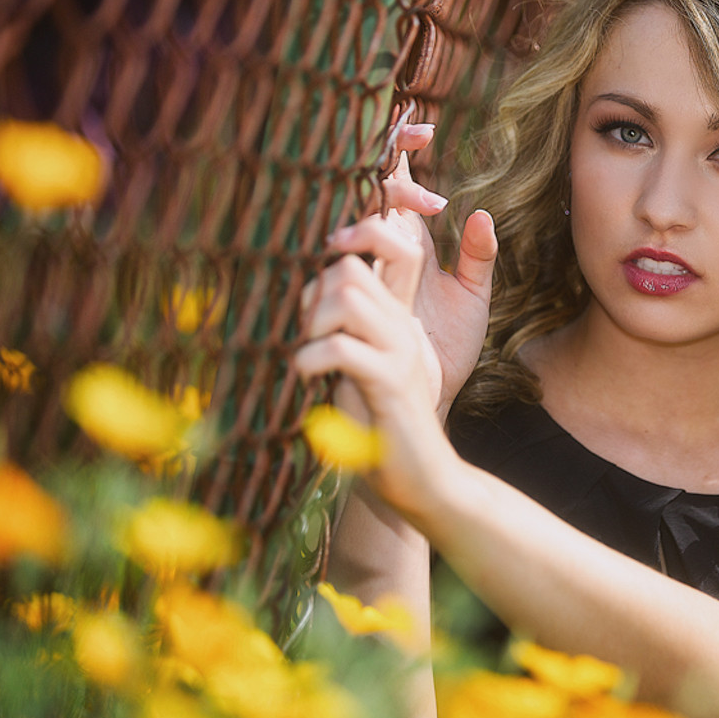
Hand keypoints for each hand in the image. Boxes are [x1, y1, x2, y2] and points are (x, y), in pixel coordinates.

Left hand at [297, 211, 454, 511]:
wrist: (424, 478)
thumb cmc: (381, 427)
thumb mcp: (359, 372)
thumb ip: (342, 337)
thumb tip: (293, 312)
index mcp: (397, 318)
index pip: (387, 248)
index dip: (350, 239)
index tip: (312, 272)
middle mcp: (403, 326)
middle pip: (352, 268)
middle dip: (313, 290)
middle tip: (300, 329)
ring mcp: (401, 352)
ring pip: (349, 298)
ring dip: (313, 320)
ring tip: (303, 350)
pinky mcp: (392, 383)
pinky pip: (343, 349)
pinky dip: (311, 357)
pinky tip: (304, 374)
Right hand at [328, 124, 496, 416]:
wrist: (417, 407)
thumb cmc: (442, 354)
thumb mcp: (472, 302)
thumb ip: (478, 260)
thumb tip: (481, 215)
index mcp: (404, 245)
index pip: (395, 185)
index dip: (401, 150)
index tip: (427, 130)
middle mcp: (374, 255)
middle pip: (366, 190)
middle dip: (385, 156)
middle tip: (416, 134)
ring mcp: (354, 280)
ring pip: (349, 220)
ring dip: (377, 202)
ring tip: (410, 196)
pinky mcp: (339, 312)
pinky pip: (334, 276)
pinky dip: (353, 255)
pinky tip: (369, 241)